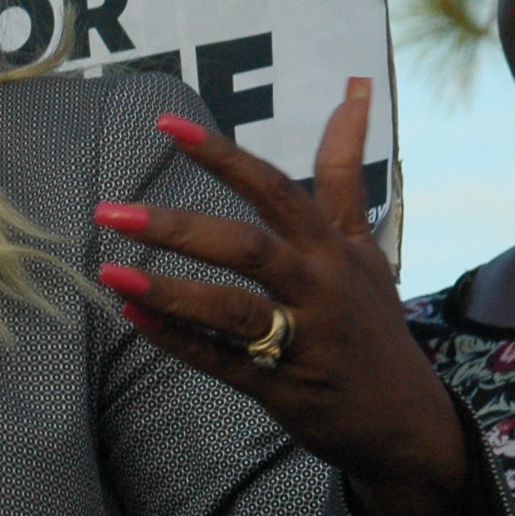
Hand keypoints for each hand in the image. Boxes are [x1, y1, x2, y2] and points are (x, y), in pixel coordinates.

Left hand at [91, 78, 469, 515]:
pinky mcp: (282, 388)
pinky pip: (221, 361)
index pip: (275, 190)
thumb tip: (351, 93)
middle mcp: (320, 289)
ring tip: (109, 275)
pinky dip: (175, 339)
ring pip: (232, 311)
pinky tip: (132, 317)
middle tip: (108, 212)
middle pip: (248, 248)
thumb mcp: (366, 247)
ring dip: (168, 292)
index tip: (165, 123)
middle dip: (177, 229)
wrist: (406, 422)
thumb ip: (343, 175)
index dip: (222, 155)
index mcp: (332, 250)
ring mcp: (302, 342)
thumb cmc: (369, 321)